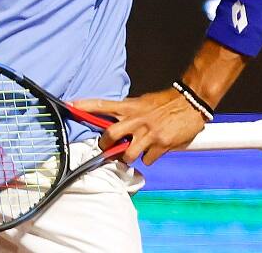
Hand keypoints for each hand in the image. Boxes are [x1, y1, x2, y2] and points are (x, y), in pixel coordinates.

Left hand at [72, 89, 205, 165]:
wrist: (190, 102)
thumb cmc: (166, 103)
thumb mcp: (143, 103)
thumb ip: (130, 115)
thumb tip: (118, 128)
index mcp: (130, 107)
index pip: (103, 104)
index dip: (85, 105)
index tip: (70, 105)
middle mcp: (136, 119)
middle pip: (110, 135)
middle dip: (106, 146)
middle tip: (108, 149)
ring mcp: (148, 133)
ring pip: (127, 154)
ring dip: (128, 157)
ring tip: (134, 152)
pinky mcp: (161, 144)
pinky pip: (147, 159)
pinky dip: (148, 158)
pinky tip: (154, 151)